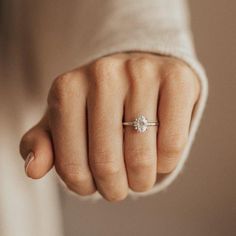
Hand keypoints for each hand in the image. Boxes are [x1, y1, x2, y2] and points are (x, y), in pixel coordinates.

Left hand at [20, 52, 199, 200]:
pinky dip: (166, 162)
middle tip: (118, 187)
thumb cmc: (99, 105)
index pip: (71, 163)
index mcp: (67, 88)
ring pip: (141, 157)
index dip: (82, 186)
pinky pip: (172, 144)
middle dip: (114, 188)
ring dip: (141, 180)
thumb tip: (34, 169)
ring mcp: (141, 72)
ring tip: (139, 176)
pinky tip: (159, 156)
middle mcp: (103, 74)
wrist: (137, 74)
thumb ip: (43, 143)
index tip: (92, 185)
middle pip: (106, 162)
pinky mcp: (176, 78)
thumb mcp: (65, 121)